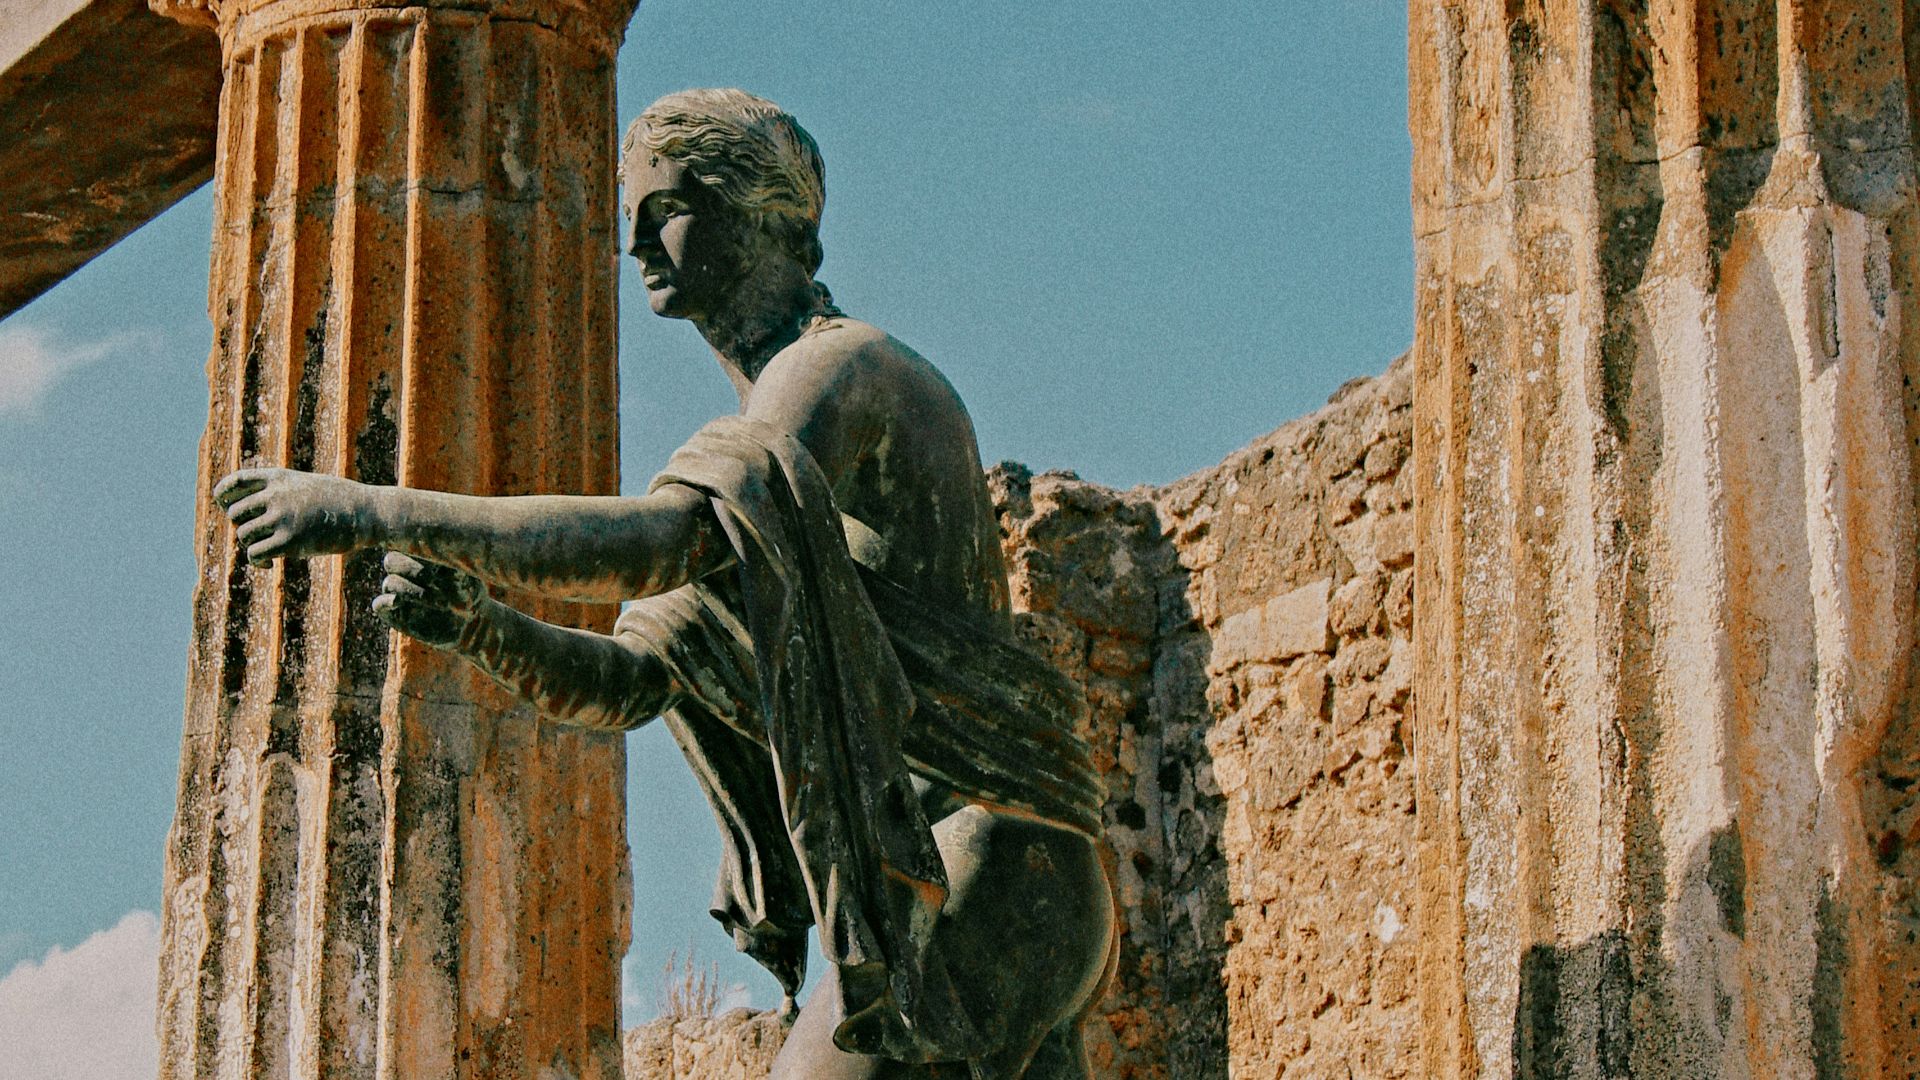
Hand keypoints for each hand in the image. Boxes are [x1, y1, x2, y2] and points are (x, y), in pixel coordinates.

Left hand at [214, 468, 369, 564]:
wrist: (367, 512)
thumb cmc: (340, 500)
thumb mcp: (307, 485)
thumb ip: (281, 491)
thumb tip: (254, 509)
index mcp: (278, 477)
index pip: (234, 483)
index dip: (224, 496)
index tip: (229, 508)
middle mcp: (276, 495)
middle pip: (235, 514)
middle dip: (244, 527)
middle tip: (261, 535)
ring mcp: (283, 517)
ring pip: (244, 535)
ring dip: (252, 546)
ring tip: (268, 551)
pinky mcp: (290, 541)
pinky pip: (256, 554)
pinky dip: (258, 562)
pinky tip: (269, 564)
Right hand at [371, 552, 490, 648]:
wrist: (469, 623)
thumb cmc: (470, 593)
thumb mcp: (468, 579)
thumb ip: (452, 568)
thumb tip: (440, 566)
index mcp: (417, 554)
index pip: (405, 542)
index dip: (420, 549)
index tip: (442, 559)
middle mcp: (403, 569)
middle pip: (392, 561)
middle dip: (414, 570)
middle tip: (439, 581)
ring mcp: (397, 590)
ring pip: (390, 583)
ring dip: (412, 591)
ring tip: (443, 603)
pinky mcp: (392, 612)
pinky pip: (379, 604)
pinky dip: (387, 603)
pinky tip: (401, 604)